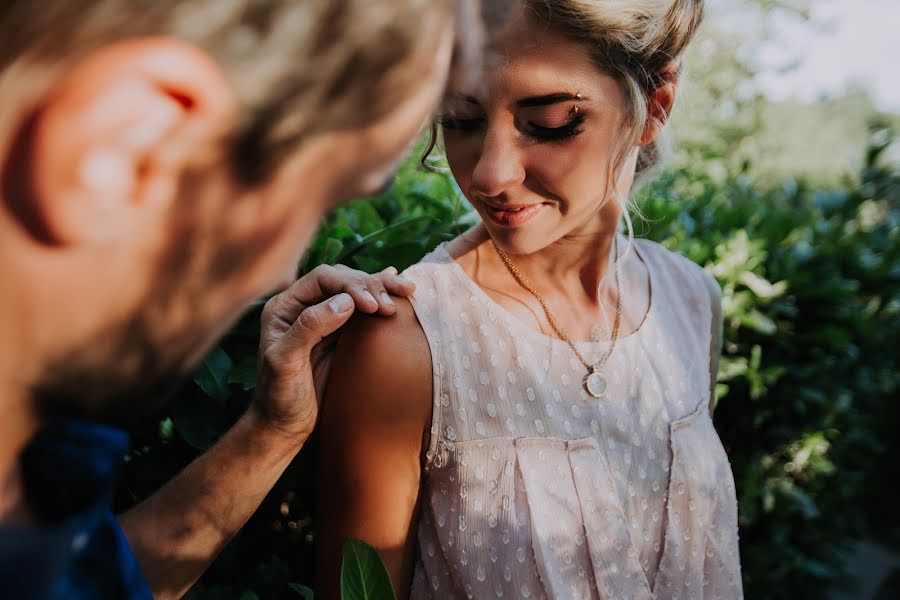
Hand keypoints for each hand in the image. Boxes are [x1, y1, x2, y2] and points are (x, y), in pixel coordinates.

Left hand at [249, 264, 414, 439]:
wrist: (284, 426)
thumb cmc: (279, 397)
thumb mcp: (286, 363)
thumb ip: (310, 327)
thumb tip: (346, 301)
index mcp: (285, 306)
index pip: (323, 279)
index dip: (350, 285)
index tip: (371, 305)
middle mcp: (304, 306)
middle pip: (342, 280)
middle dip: (370, 286)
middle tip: (390, 306)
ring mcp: (324, 319)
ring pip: (356, 291)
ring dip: (381, 288)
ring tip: (406, 291)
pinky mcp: (340, 334)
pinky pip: (362, 309)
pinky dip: (381, 296)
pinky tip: (397, 287)